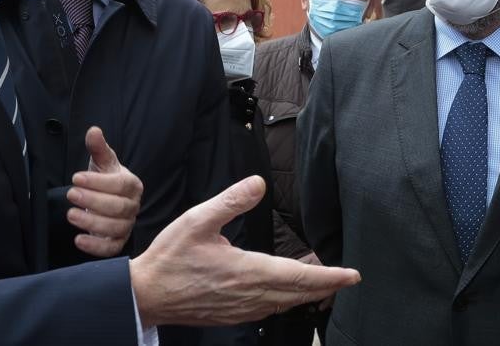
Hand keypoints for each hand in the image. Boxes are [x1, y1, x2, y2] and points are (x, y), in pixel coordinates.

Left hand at [67, 126, 142, 257]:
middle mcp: (133, 206)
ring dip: (92, 223)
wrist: (105, 199)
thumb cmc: (104, 179)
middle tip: (70, 194)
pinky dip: (95, 247)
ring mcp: (127, 225)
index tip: (76, 178)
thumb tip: (93, 131)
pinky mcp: (118, 242)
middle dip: (93, 201)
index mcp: (132, 185)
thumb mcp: (101, 162)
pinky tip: (78, 239)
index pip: (119, 185)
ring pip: (115, 228)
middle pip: (118, 208)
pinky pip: (111, 249)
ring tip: (70, 214)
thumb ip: (98, 148)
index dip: (98, 182)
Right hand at [130, 176, 360, 325]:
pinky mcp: (234, 316)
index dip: (330, 276)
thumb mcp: (197, 220)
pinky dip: (287, 300)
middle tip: (348, 277)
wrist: (146, 295)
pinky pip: (271, 310)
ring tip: (325, 281)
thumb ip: (231, 201)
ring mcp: (243, 310)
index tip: (353, 275)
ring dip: (308, 293)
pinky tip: (289, 291)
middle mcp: (251, 296)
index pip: (299, 277)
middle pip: (299, 293)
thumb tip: (259, 183)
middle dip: (327, 285)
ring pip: (286, 304)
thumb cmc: (169, 258)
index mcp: (247, 271)